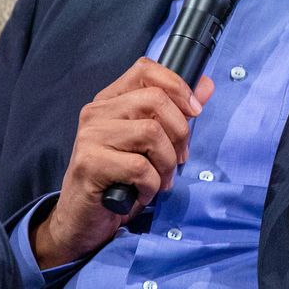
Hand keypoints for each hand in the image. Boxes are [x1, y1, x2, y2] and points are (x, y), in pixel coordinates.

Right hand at [30, 59, 214, 267]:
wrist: (82, 220)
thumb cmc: (119, 178)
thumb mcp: (151, 142)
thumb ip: (176, 112)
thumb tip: (206, 85)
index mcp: (110, 100)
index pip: (146, 69)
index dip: (177, 86)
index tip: (194, 111)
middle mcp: (96, 112)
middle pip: (155, 100)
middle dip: (179, 133)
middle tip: (179, 158)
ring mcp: (90, 137)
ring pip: (151, 133)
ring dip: (167, 163)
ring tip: (161, 179)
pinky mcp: (89, 164)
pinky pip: (140, 167)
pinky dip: (151, 184)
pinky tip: (143, 192)